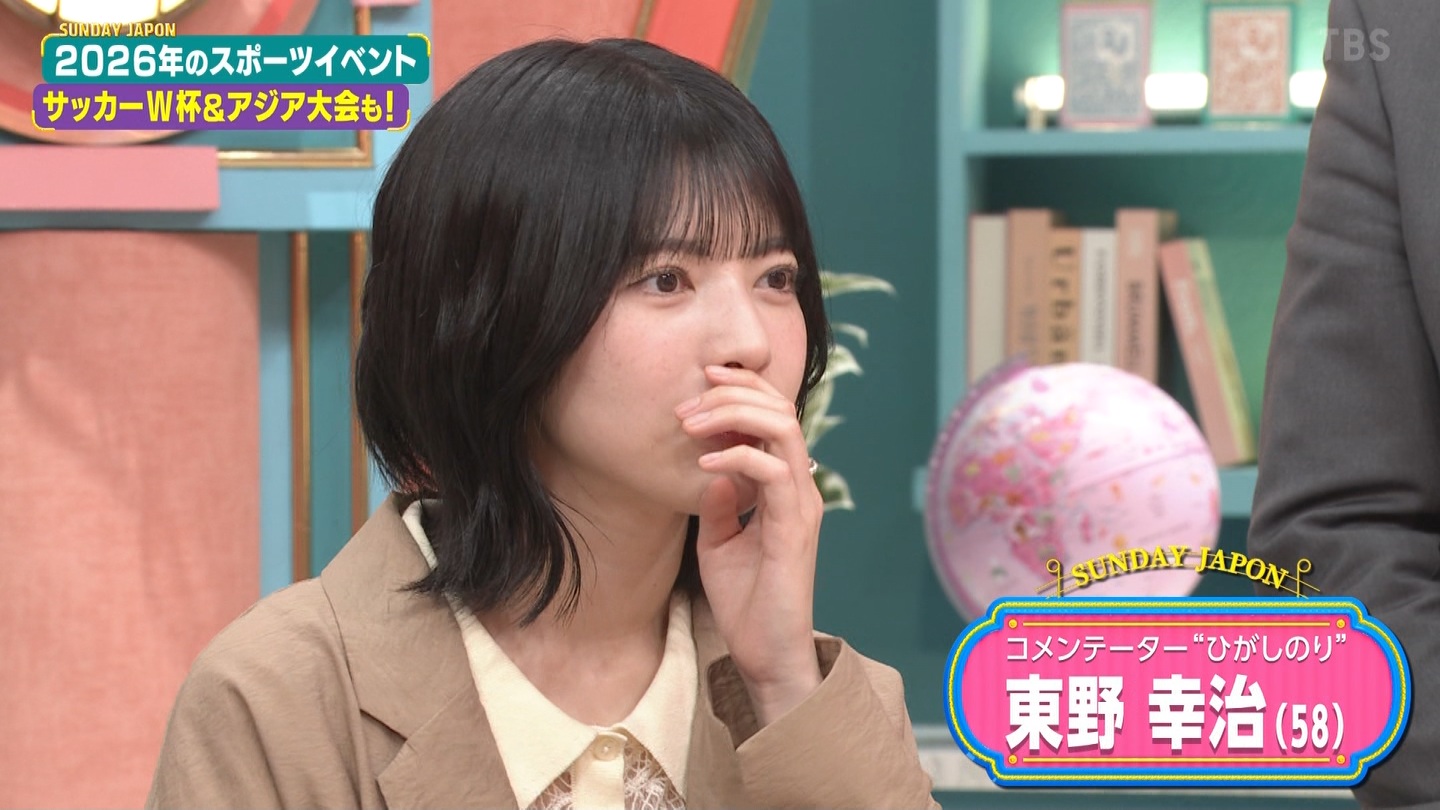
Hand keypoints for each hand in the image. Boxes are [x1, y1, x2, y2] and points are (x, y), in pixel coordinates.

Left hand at [675, 365, 824, 725]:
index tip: (701, 380)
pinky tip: (703, 461)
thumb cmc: (745, 601)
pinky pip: (773, 471)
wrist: (764, 654)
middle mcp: (799, 487)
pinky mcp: (794, 527)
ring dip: (734, 414)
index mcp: (784, 486)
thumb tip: (712, 465)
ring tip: (692, 421)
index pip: (774, 416)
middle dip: (733, 392)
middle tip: (688, 401)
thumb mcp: (718, 540)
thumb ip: (719, 502)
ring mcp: (801, 504)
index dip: (743, 388)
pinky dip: (737, 456)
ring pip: (783, 428)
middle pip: (781, 409)